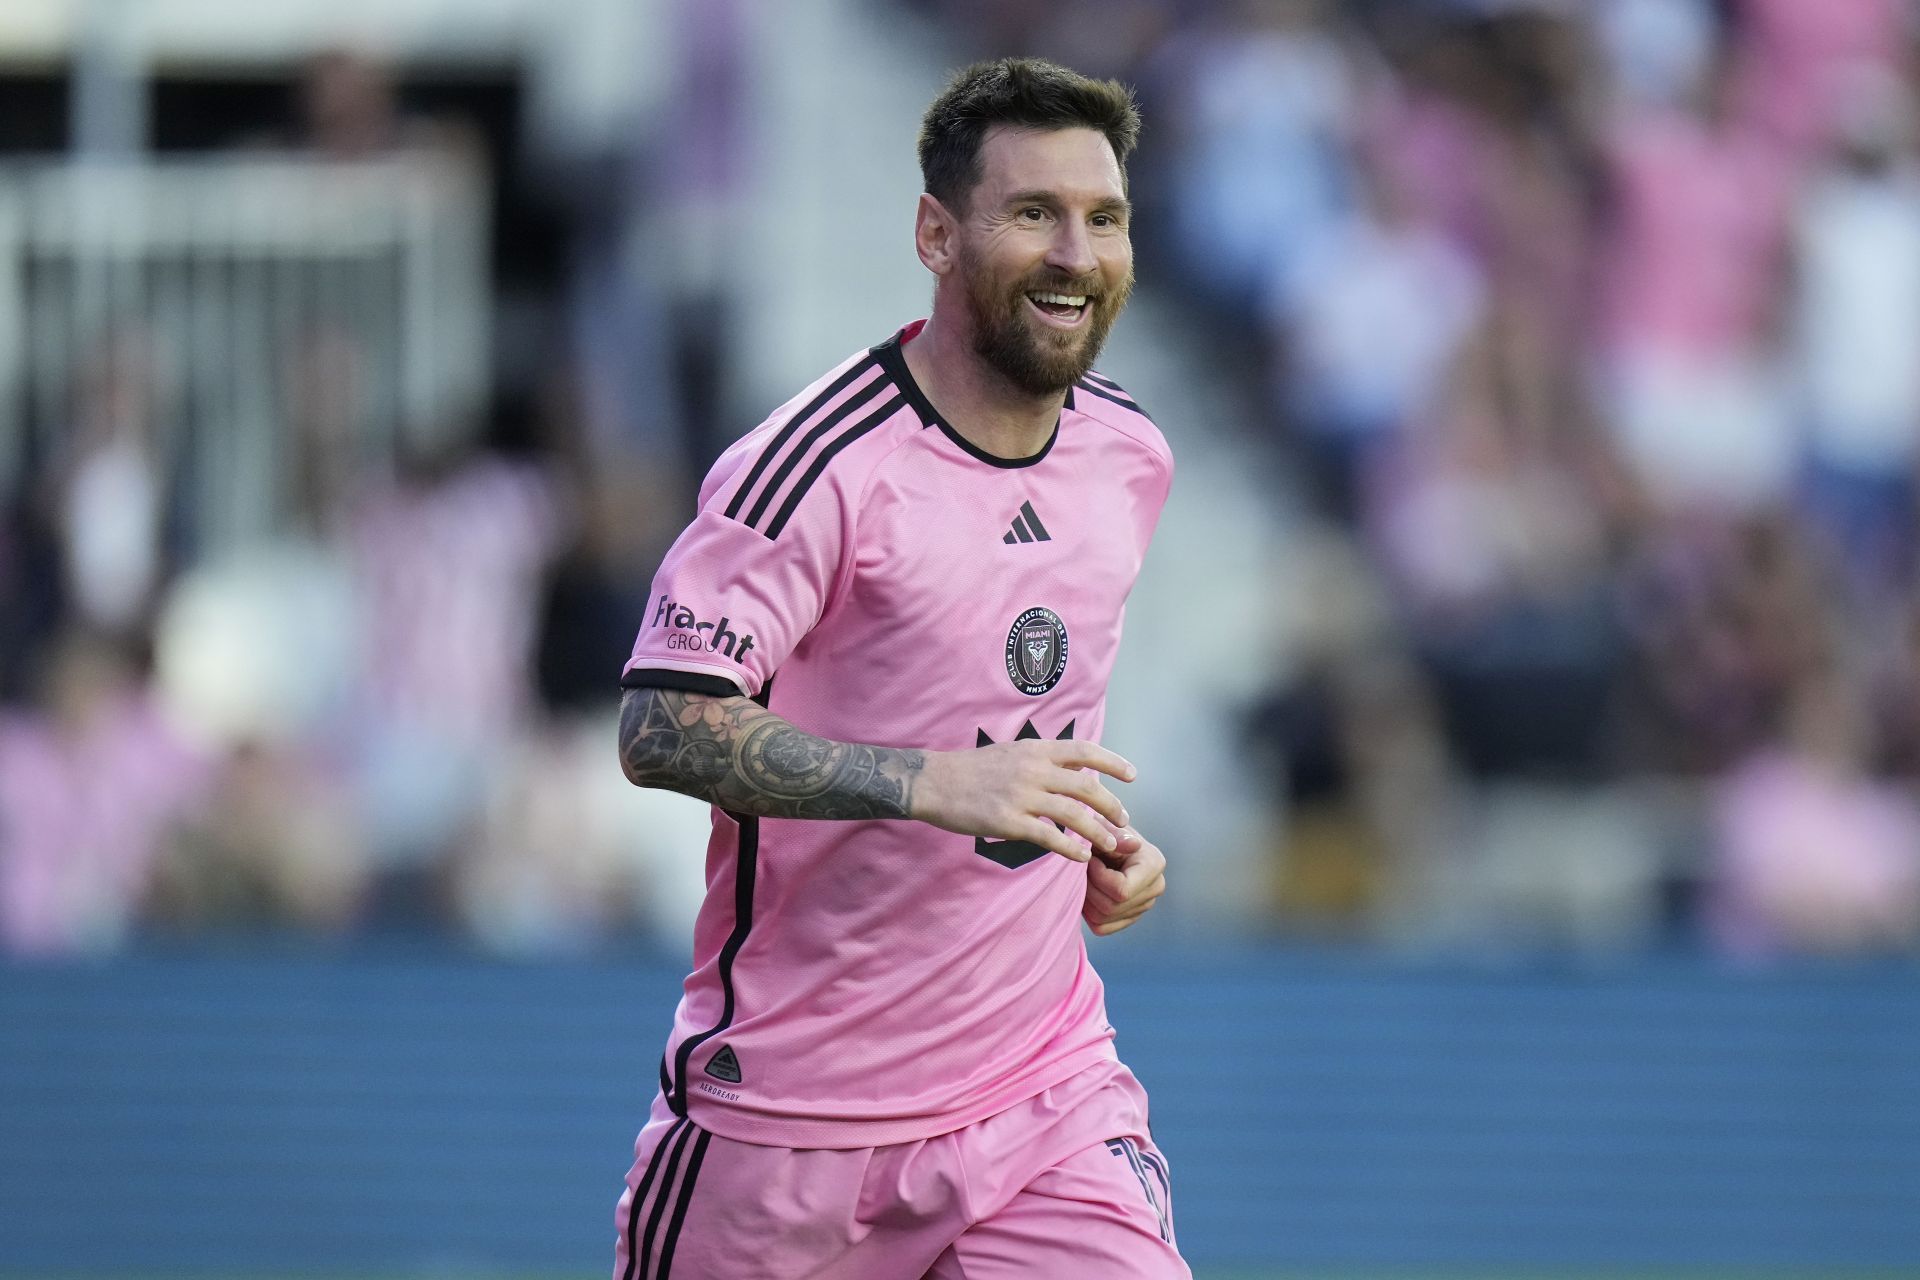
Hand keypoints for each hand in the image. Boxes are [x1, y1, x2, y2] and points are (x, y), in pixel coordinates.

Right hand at [911, 739, 1135, 861]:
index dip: (1112, 762)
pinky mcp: (1009, 821)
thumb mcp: (1010, 752)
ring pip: (1073, 815)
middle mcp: (1033, 769)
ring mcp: (1022, 796)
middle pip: (1086, 787)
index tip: (1132, 775)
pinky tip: (1081, 857)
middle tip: (1124, 821)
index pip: (1084, 750)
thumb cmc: (972, 769)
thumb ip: (1040, 760)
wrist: (935, 782)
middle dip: (1111, 805)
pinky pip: (1049, 837)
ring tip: (1110, 845)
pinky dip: (1070, 848)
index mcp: (1035, 749)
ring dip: (1098, 832)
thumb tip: (1070, 772)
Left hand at [1083, 825, 1165, 935]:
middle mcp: (1155, 888)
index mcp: (1154, 865)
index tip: (1089, 859)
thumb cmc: (1105, 831)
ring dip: (1085, 899)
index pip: (1122, 890)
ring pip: (1103, 919)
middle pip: (1111, 907)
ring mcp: (1144, 905)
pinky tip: (1087, 891)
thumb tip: (1133, 845)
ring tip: (1084, 877)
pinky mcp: (1130, 917)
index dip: (1098, 878)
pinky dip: (1087, 912)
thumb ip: (1115, 835)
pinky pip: (1101, 927)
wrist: (1107, 840)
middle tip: (1081, 869)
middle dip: (1089, 887)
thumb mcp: (1106, 825)